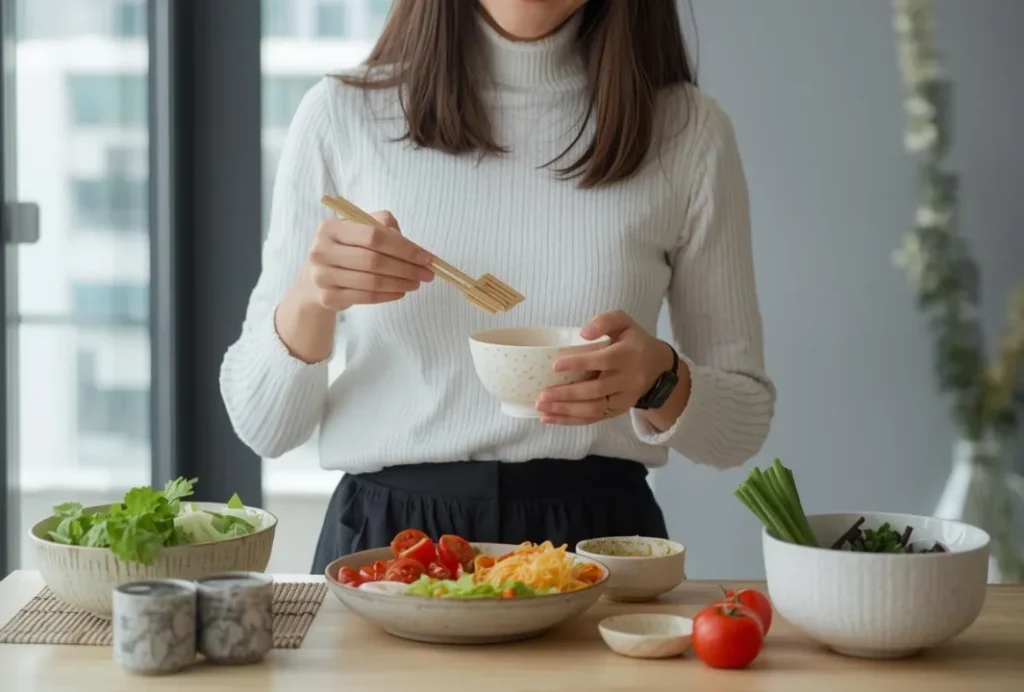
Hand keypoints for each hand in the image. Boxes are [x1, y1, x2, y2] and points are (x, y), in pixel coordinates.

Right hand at [303, 211, 434, 311]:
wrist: (317, 278)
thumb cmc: (347, 249)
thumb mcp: (361, 229)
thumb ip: (384, 226)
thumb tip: (412, 245)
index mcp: (331, 228)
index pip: (373, 236)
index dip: (403, 247)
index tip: (426, 257)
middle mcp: (321, 251)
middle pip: (373, 260)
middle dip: (406, 268)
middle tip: (427, 274)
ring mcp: (322, 276)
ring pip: (371, 281)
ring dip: (400, 283)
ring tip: (416, 283)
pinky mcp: (328, 298)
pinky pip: (366, 297)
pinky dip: (388, 296)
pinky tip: (401, 292)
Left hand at [535, 310, 674, 424]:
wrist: (658, 368)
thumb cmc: (633, 341)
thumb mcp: (624, 322)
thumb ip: (605, 320)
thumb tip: (584, 333)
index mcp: (627, 355)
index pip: (603, 360)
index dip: (579, 363)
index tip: (555, 365)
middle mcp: (627, 380)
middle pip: (596, 390)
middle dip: (567, 395)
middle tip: (542, 395)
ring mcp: (623, 399)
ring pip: (594, 409)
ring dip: (566, 410)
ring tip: (541, 407)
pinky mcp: (618, 411)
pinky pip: (594, 419)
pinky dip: (570, 420)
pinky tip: (550, 418)